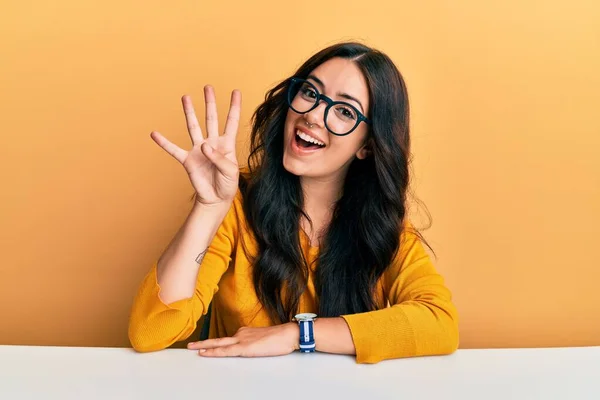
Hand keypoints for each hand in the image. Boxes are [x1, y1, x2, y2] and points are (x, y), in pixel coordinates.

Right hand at [150, 86, 241, 206]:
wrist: (216, 199)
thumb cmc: (227, 185)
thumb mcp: (230, 172)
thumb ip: (218, 158)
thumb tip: (204, 145)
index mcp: (227, 144)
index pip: (232, 121)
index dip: (234, 107)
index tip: (236, 91)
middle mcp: (212, 143)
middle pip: (211, 118)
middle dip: (210, 103)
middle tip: (208, 87)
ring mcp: (199, 150)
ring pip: (193, 127)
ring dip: (189, 112)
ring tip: (186, 97)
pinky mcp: (188, 160)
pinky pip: (174, 150)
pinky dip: (164, 142)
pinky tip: (155, 134)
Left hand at [187, 323, 299, 357]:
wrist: (288, 334)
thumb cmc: (281, 338)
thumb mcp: (264, 339)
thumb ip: (254, 343)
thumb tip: (251, 347)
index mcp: (246, 332)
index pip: (227, 338)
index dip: (216, 342)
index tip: (207, 344)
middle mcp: (241, 334)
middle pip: (218, 339)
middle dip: (204, 342)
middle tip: (190, 345)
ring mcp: (242, 340)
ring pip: (219, 344)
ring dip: (205, 346)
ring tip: (193, 349)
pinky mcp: (244, 348)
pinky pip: (225, 351)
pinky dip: (213, 352)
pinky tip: (205, 353)